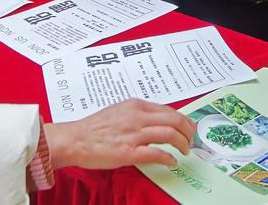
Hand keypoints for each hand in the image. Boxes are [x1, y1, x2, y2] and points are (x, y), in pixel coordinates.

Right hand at [44, 99, 195, 169]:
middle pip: (174, 120)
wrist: (75, 139)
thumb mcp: (119, 111)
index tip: (188, 128)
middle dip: (188, 131)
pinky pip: (157, 153)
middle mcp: (138, 117)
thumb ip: (138, 114)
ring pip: (170, 134)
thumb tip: (156, 121)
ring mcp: (134, 134)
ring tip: (184, 151)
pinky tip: (171, 162)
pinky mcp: (129, 152)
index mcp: (136, 106)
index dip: (183, 120)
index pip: (169, 110)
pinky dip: (168, 158)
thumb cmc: (94, 128)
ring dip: (182, 143)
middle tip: (191, 140)